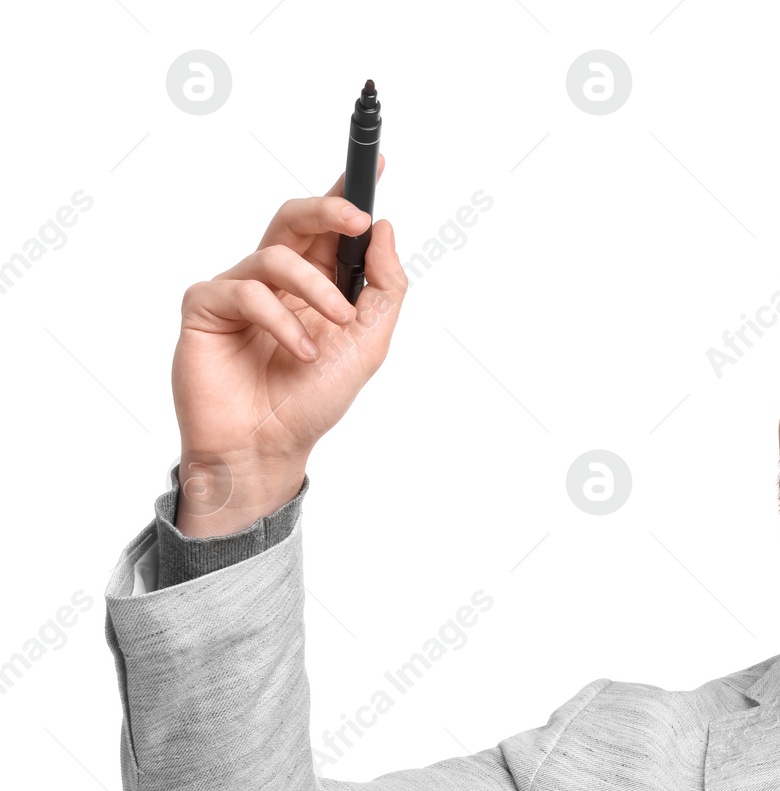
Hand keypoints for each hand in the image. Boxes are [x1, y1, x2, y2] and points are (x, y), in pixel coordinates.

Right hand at [172, 156, 404, 533]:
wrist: (268, 447)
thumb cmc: (312, 401)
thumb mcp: (368, 345)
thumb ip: (383, 288)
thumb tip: (383, 229)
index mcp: (314, 284)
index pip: (329, 229)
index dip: (347, 194)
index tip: (378, 164)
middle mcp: (275, 280)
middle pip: (294, 219)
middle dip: (328, 209)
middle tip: (356, 217)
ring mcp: (237, 290)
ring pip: (276, 255)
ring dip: (316, 290)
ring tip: (335, 327)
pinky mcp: (205, 306)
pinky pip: (246, 290)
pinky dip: (282, 320)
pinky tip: (299, 351)